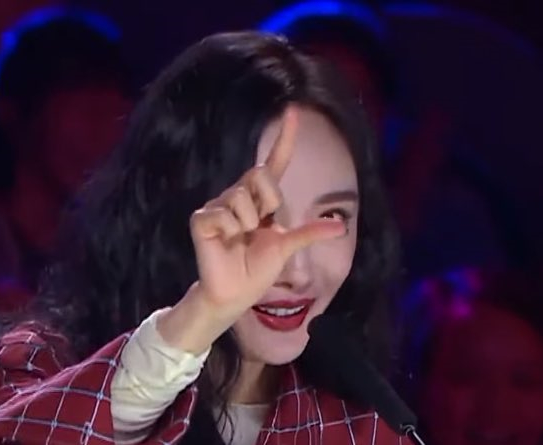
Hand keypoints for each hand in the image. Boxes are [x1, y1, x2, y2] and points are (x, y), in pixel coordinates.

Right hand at [188, 106, 347, 317]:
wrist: (234, 293)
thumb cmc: (257, 269)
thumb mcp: (287, 246)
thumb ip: (309, 232)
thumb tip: (340, 226)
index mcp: (260, 199)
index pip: (273, 163)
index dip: (284, 138)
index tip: (293, 110)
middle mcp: (238, 195)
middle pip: (260, 174)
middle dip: (268, 201)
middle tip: (259, 226)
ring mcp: (218, 206)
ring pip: (242, 197)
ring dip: (248, 224)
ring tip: (239, 239)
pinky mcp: (202, 219)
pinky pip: (224, 215)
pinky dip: (230, 232)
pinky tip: (224, 242)